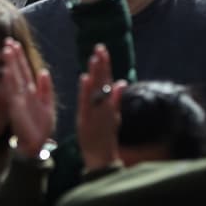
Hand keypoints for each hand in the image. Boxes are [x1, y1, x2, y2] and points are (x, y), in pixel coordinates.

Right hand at [0, 38, 54, 156]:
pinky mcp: (17, 109)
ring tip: (7, 50)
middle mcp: (23, 93)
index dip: (20, 57)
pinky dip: (10, 83)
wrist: (38, 144)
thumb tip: (43, 72)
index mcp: (32, 91)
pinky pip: (13, 93)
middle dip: (13, 56)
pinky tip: (7, 71)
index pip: (24, 69)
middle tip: (7, 40)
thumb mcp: (48, 105)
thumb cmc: (42, 125)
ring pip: (14, 78)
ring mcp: (19, 100)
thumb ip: (46, 88)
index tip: (15, 43)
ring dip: (10, 64)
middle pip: (17, 70)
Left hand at [76, 44, 124, 171]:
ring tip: (93, 58)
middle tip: (99, 47)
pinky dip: (85, 91)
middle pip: (103, 81)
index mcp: (107, 104)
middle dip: (101, 64)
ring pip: (96, 89)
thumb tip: (121, 82)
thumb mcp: (112, 117)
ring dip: (95, 73)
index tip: (102, 49)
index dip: (104, 65)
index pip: (106, 80)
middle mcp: (103, 106)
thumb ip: (115, 100)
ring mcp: (96, 112)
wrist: (101, 158)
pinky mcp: (86, 120)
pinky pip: (86, 103)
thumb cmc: (104, 138)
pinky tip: (84, 78)